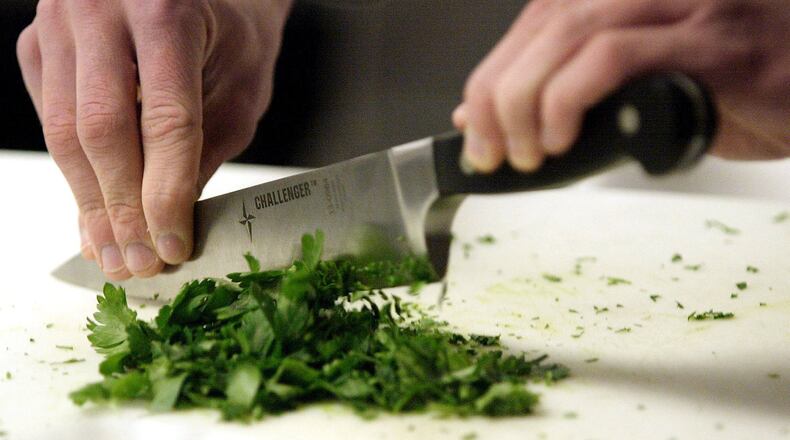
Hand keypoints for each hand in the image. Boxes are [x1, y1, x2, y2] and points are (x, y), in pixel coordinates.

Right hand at [17, 0, 290, 279]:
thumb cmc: (232, 35)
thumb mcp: (239, 90)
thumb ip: (204, 152)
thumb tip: (166, 226)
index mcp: (167, 11)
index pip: (165, 121)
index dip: (167, 194)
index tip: (174, 245)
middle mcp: (102, 7)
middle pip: (101, 130)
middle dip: (122, 210)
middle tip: (140, 262)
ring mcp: (60, 22)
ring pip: (63, 133)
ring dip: (91, 204)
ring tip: (115, 254)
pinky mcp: (38, 44)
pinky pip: (49, 119)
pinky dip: (75, 172)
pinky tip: (97, 211)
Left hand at [454, 0, 789, 172]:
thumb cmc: (729, 90)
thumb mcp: (633, 91)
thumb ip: (562, 94)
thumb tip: (486, 116)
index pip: (535, 21)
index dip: (489, 76)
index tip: (471, 129)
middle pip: (544, 23)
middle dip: (496, 95)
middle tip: (490, 152)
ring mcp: (683, 7)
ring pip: (572, 32)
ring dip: (527, 100)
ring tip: (524, 154)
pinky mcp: (712, 43)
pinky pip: (617, 56)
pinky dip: (570, 98)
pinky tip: (561, 139)